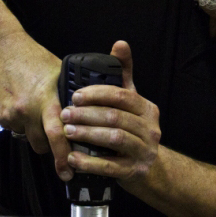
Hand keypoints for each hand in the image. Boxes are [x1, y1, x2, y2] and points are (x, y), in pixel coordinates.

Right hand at [0, 31, 72, 177]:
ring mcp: (12, 114)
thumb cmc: (32, 58)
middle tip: (63, 168)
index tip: (70, 171)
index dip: (65, 154)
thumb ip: (67, 97)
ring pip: (27, 136)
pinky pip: (13, 128)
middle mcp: (29, 109)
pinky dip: (19, 123)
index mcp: (48, 99)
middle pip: (42, 144)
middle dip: (53, 156)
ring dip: (34, 133)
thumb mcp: (58, 73)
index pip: (59, 133)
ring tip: (36, 115)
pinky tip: (20, 105)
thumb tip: (85, 115)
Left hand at [59, 40, 160, 182]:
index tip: (75, 96)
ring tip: (67, 132)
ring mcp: (144, 151)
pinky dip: (90, 162)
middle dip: (87, 115)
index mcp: (147, 109)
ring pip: (114, 139)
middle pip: (115, 117)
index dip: (97, 94)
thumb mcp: (131, 103)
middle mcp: (151, 129)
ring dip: (88, 134)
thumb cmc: (133, 130)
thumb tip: (120, 44)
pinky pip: (110, 166)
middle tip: (65, 114)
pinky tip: (73, 158)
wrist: (148, 169)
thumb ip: (122, 75)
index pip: (122, 96)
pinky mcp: (135, 172)